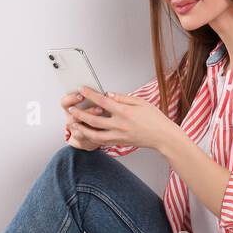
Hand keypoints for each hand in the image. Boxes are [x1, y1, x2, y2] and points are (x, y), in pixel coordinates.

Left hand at [65, 86, 182, 153]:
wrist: (162, 137)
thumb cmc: (155, 119)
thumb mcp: (141, 102)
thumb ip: (123, 98)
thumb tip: (109, 94)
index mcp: (125, 112)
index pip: (103, 102)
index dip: (91, 94)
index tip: (82, 89)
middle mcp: (120, 125)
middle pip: (94, 120)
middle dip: (80, 114)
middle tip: (70, 109)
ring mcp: (119, 136)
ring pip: (95, 134)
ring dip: (82, 129)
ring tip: (73, 124)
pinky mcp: (119, 143)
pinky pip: (102, 141)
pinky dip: (92, 137)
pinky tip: (85, 133)